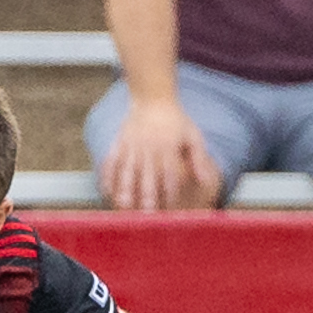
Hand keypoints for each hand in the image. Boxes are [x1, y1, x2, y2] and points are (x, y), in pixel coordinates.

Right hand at [101, 98, 221, 211]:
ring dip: (124, 189)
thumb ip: (199, 159)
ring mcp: (132, 145)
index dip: (170, 193)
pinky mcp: (119, 142)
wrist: (152, 97)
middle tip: (146, 215)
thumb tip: (207, 181)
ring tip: (123, 206)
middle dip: (147, 196)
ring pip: (127, 171)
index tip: (170, 210)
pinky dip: (107, 176)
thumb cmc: (176, 120)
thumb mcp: (193, 135)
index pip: (170, 175)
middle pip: (147, 176)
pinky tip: (105, 191)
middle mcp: (149, 147)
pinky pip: (111, 161)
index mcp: (169, 147)